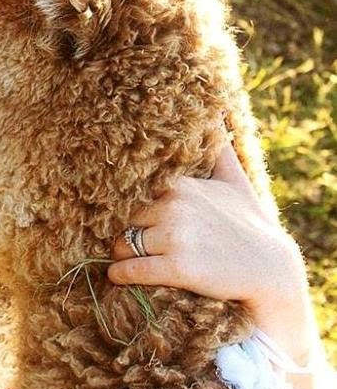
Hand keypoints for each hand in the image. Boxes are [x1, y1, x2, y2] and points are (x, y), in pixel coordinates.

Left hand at [108, 144, 314, 364]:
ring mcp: (175, 237)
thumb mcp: (235, 183)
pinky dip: (121, 274)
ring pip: (123, 244)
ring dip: (120, 254)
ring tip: (123, 259)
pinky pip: (132, 269)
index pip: (131, 192)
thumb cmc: (250, 226)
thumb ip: (220, 151)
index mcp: (180, 185)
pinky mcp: (178, 268)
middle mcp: (174, 206)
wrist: (272, 271)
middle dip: (123, 230)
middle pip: (124, 219)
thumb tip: (218, 113)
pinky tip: (118, 276)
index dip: (124, 204)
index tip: (115, 210)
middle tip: (124, 240)